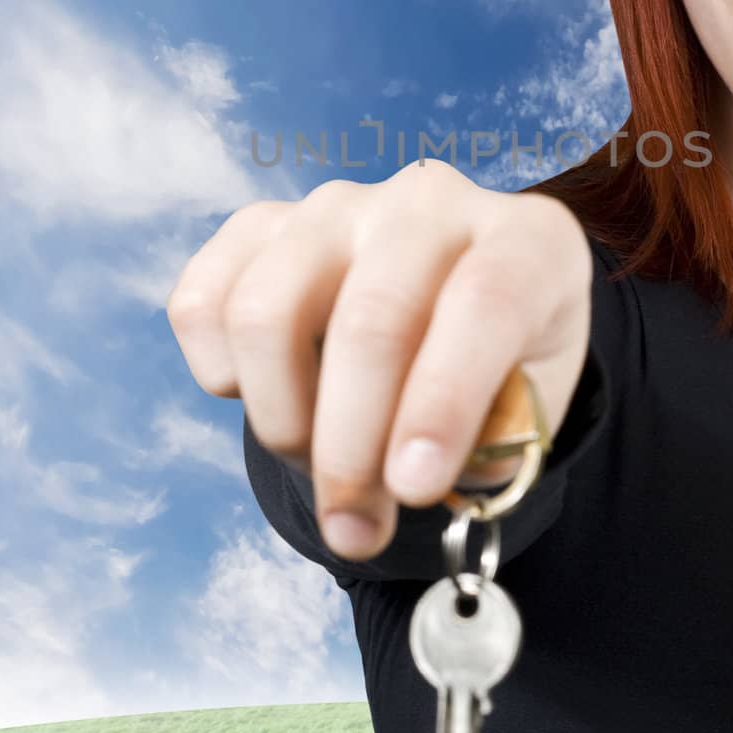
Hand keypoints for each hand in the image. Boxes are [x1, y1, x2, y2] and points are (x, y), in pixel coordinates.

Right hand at [166, 159, 592, 560]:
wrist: (446, 309)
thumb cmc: (499, 368)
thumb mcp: (529, 409)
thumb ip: (492, 446)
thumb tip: (406, 481)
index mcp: (527, 239)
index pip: (485, 302)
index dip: (443, 401)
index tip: (413, 488)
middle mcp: (430, 202)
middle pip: (371, 320)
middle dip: (350, 450)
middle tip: (353, 531)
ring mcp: (337, 206)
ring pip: (267, 311)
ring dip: (282, 420)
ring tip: (318, 463)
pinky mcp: (260, 224)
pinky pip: (203, 302)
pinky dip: (222, 375)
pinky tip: (275, 397)